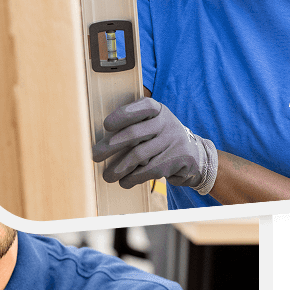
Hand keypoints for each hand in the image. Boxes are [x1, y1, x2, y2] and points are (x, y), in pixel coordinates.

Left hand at [91, 97, 217, 192]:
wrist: (195, 154)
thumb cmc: (162, 138)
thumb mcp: (154, 124)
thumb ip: (135, 125)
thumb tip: (103, 141)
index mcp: (158, 109)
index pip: (141, 107)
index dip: (123, 115)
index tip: (106, 125)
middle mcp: (167, 122)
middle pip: (135, 133)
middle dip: (111, 146)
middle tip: (95, 155)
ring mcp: (174, 140)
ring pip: (140, 155)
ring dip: (120, 168)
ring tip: (107, 176)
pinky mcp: (178, 159)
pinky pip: (150, 170)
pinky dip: (134, 178)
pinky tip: (124, 182)